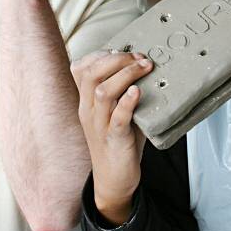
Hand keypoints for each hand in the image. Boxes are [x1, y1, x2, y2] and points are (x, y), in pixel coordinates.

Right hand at [71, 51, 152, 224]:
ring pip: (102, 92)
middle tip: (140, 57)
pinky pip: (117, 118)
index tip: (123, 50)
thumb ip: (127, 90)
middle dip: (117, 59)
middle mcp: (88, 110)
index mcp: (86, 101)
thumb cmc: (119, 142)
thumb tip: (149, 66)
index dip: (102, 53)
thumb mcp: (118, 111)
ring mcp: (99, 125)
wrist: (113, 180)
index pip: (82, 67)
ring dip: (125, 75)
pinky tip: (138, 92)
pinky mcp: (113, 139)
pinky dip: (127, 102)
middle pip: (91, 74)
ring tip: (144, 67)